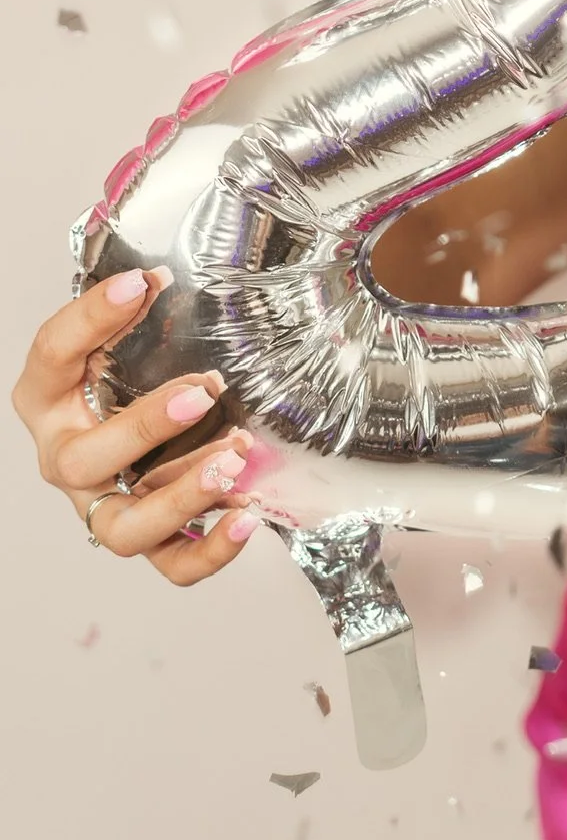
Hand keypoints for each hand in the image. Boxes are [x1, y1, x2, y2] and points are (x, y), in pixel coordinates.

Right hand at [12, 268, 259, 583]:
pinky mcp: (144, 537)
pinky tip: (248, 515)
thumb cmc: (115, 378)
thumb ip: (129, 314)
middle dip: (145, 426)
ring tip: (234, 458)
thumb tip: (158, 276)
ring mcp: (101, 505)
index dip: (92, 317)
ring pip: (124, 528)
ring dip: (181, 498)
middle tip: (202, 391)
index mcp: (46, 397)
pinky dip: (211, 550)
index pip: (53, 353)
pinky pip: (171, 563)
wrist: (127, 430)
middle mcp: (65, 458)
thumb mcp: (115, 339)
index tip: (142, 283)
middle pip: (85, 459)